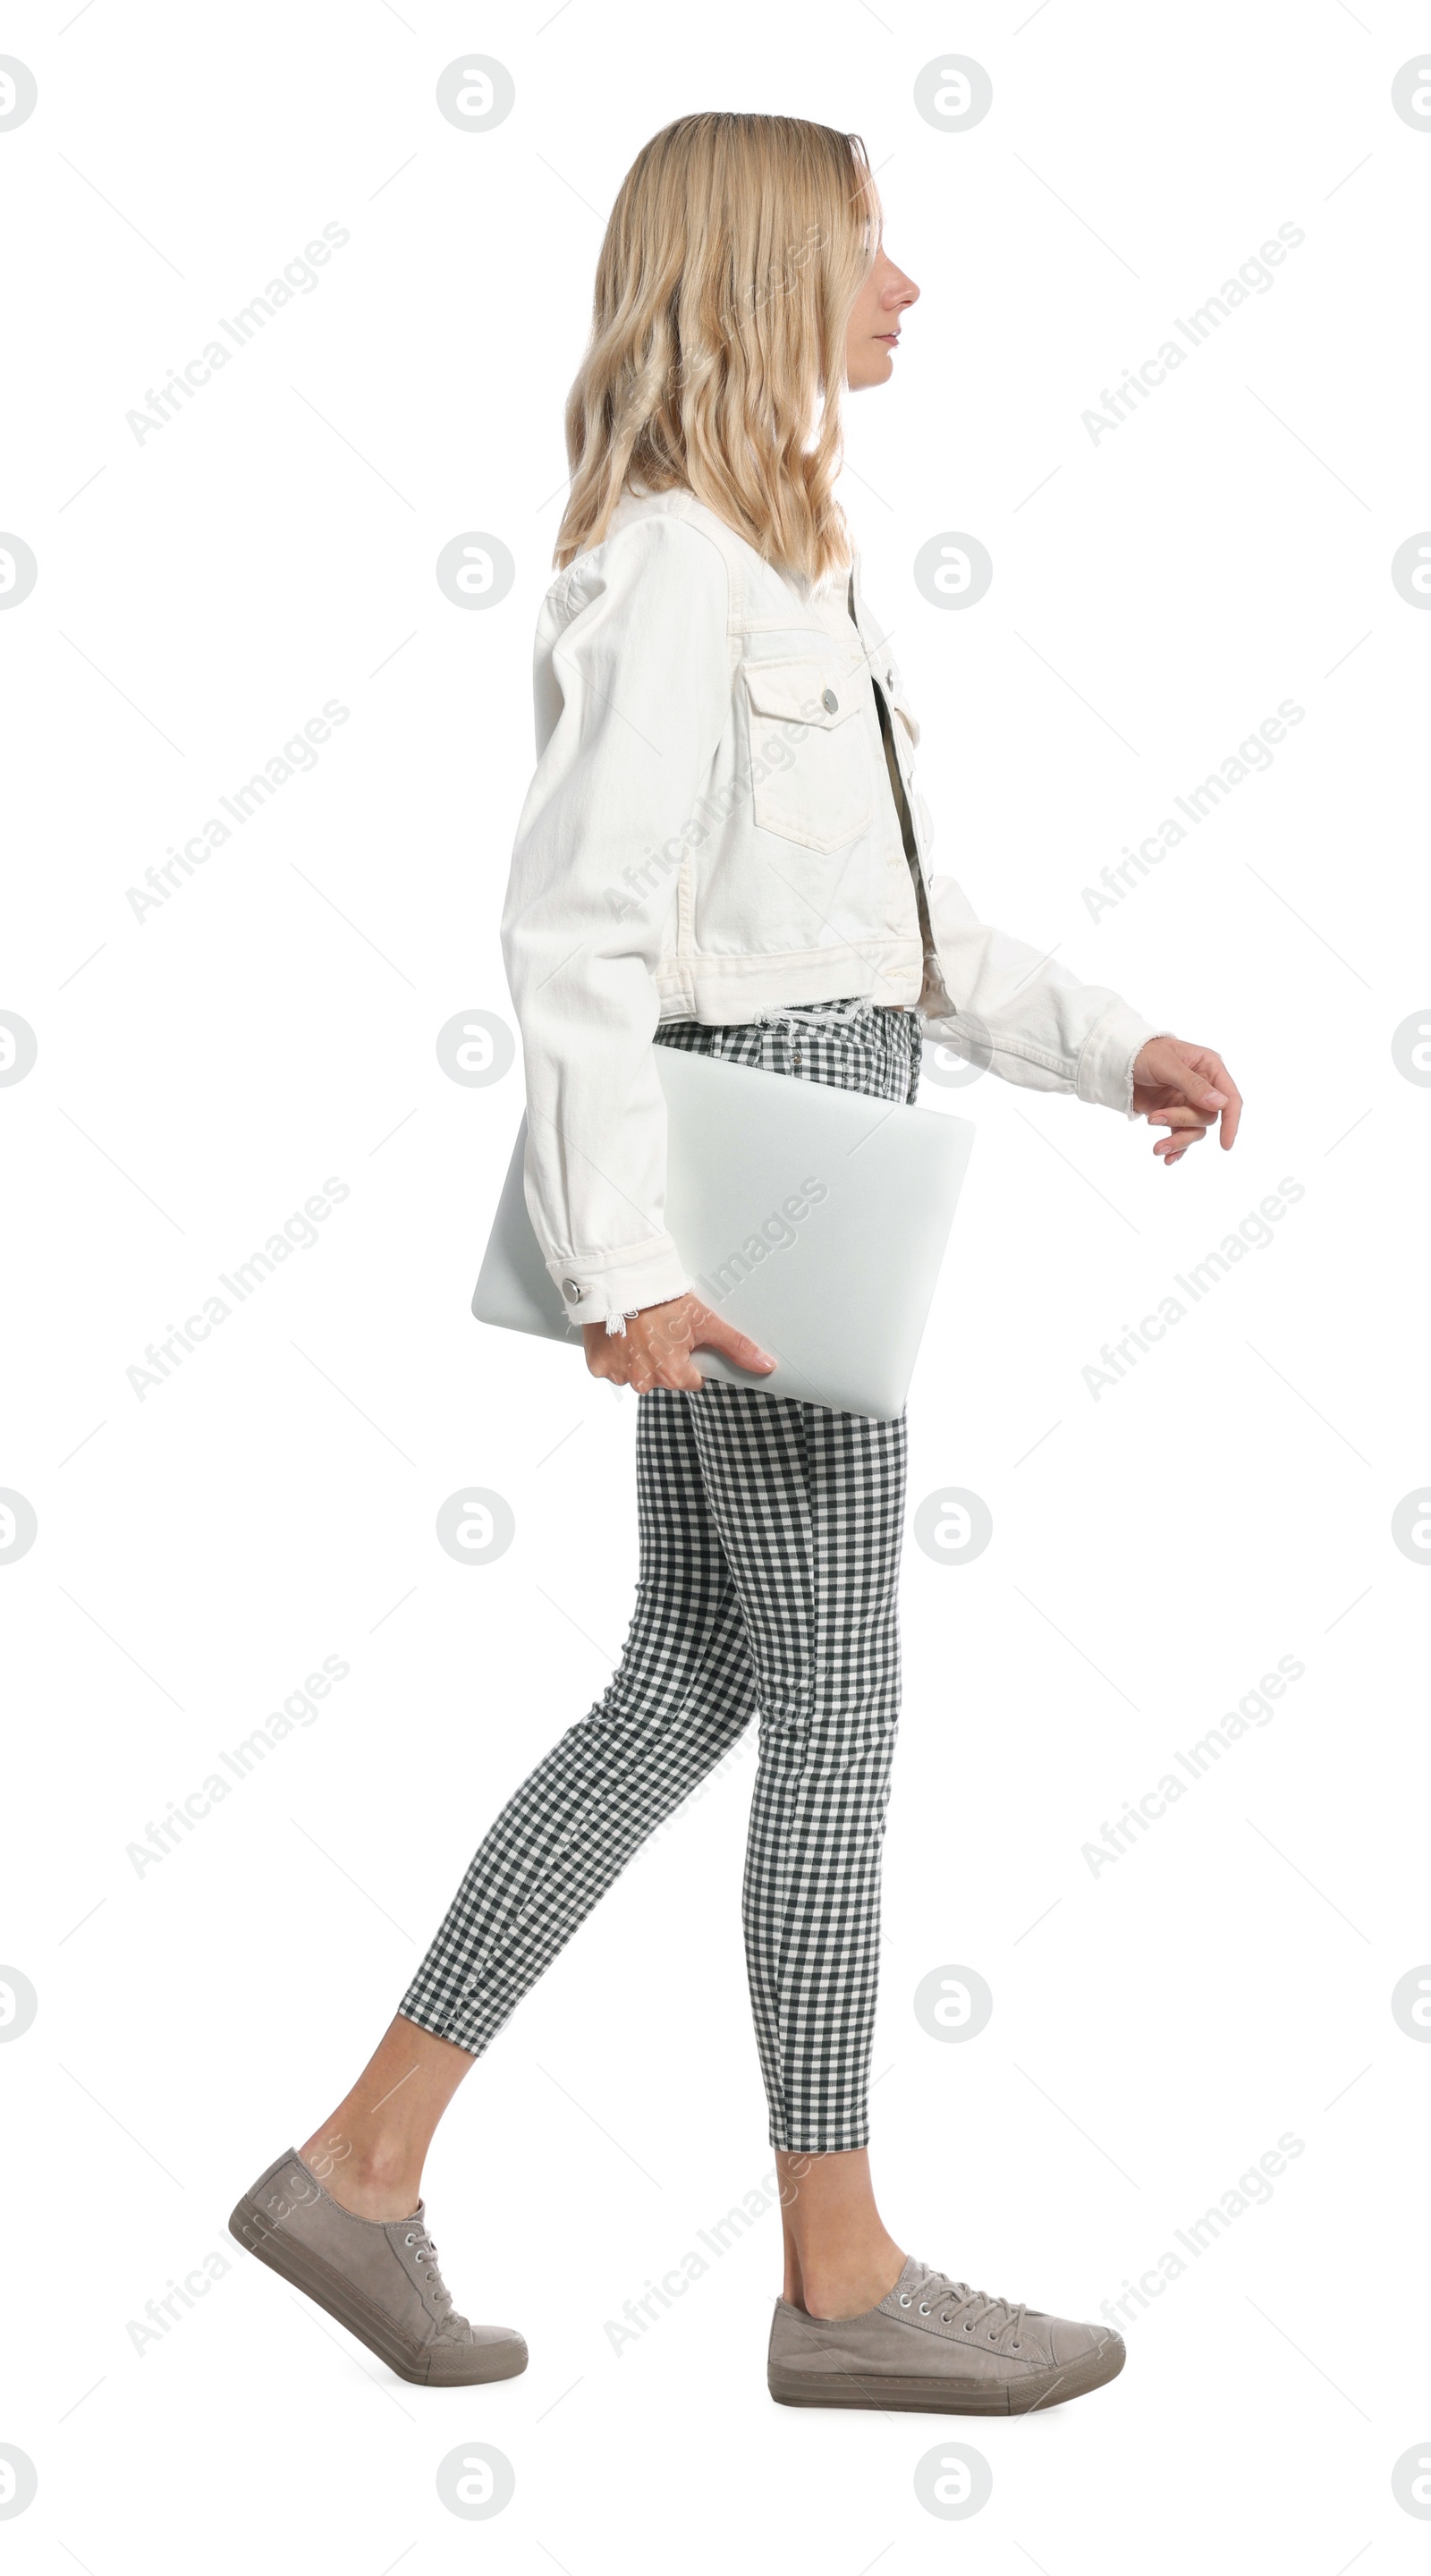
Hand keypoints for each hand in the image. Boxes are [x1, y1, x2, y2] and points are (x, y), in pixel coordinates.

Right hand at [582, 1294, 775, 1392]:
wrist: (621, 1280)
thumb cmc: (662, 1300)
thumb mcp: (704, 1321)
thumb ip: (735, 1346)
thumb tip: (766, 1365)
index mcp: (674, 1376)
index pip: (689, 1379)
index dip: (686, 1357)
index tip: (679, 1337)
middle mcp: (645, 1382)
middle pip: (661, 1377)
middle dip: (661, 1357)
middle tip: (658, 1329)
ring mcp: (619, 1375)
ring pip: (635, 1372)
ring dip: (636, 1355)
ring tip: (638, 1328)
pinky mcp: (597, 1366)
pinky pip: (610, 1366)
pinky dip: (614, 1352)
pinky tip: (620, 1333)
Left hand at [1131, 1036, 1241, 1165]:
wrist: (1118, 1060)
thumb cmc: (1145, 1053)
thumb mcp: (1168, 1065)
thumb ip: (1193, 1085)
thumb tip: (1221, 1104)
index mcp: (1209, 1067)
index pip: (1230, 1098)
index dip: (1231, 1121)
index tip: (1225, 1144)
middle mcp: (1204, 1087)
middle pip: (1207, 1116)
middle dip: (1182, 1121)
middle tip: (1154, 1118)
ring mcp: (1189, 1102)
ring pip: (1195, 1130)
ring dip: (1177, 1140)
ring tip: (1157, 1148)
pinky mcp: (1174, 1115)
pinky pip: (1182, 1135)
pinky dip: (1176, 1148)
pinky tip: (1167, 1159)